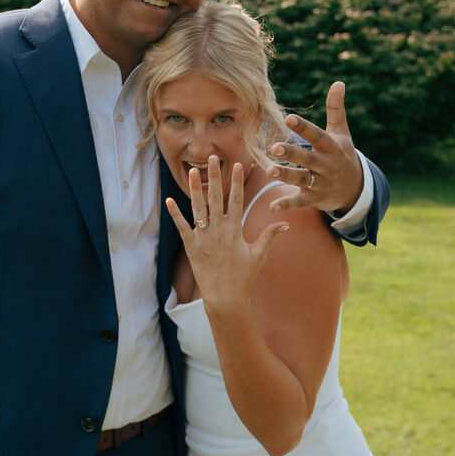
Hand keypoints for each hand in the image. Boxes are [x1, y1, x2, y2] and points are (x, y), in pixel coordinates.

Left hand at [165, 156, 287, 307]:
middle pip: (216, 198)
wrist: (224, 297)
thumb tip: (285, 222)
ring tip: (192, 171)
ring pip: (198, 208)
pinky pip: (181, 226)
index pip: (236, 200)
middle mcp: (218, 230)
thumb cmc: (243, 277)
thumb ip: (270, 236)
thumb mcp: (258, 255)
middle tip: (212, 158)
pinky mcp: (191, 246)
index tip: (236, 165)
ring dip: (194, 189)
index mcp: (235, 230)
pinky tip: (169, 200)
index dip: (236, 182)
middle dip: (215, 176)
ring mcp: (203, 238)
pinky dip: (175, 213)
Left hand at [267, 82, 362, 215]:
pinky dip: (287, 204)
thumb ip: (336, 109)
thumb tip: (338, 82)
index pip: (317, 136)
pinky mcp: (315, 199)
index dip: (303, 128)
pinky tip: (272, 205)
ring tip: (268, 171)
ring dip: (286, 176)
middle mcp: (327, 166)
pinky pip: (300, 202)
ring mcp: (322, 183)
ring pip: (303, 180)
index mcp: (331, 147)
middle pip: (309, 159)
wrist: (356, 189)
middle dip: (292, 154)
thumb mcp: (341, 132)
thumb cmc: (342, 154)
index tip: (288, 118)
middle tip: (274, 147)